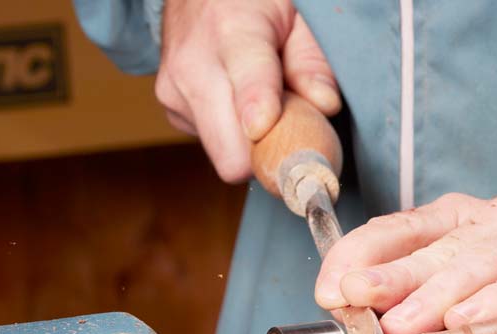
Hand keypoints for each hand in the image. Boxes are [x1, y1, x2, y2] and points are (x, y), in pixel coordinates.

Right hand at [156, 0, 339, 181]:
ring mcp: (176, 91)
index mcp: (232, 32)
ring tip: (262, 102)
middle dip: (267, 154)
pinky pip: (214, 145)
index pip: (249, 86)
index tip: (269, 131)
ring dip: (251, 143)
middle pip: (231, 154)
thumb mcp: (296, 16)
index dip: (263, 118)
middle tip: (292, 132)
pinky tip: (238, 100)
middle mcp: (194, 66)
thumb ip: (312, 60)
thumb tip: (324, 105)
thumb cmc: (254, 3)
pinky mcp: (172, 110)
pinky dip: (234, 132)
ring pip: (224, 155)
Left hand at [315, 191, 496, 333]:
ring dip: (442, 296)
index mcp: (468, 218)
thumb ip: (414, 305)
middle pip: (442, 246)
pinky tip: (471, 323)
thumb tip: (351, 318)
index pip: (403, 227)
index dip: (362, 255)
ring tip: (407, 325)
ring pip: (487, 261)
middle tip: (361, 304)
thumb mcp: (462, 307)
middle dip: (395, 277)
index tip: (333, 289)